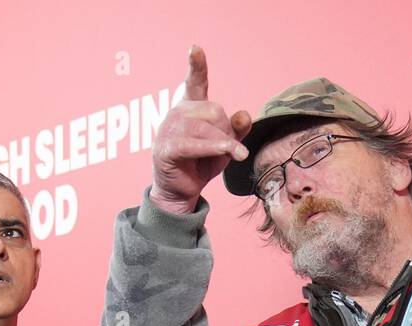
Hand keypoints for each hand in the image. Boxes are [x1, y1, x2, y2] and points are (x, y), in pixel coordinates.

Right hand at [149, 45, 252, 214]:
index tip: (195, 48)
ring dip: (225, 144)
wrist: (181, 190)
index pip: (195, 82)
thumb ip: (236, 130)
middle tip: (225, 147)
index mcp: (190, 106)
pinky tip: (228, 153)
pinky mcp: (166, 149)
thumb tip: (245, 114)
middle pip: (214, 110)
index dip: (196, 65)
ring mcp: (169, 130)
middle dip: (226, 129)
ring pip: (206, 128)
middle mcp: (178, 113)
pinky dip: (214, 149)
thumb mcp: (225, 145)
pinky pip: (195, 144)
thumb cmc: (202, 163)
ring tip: (235, 155)